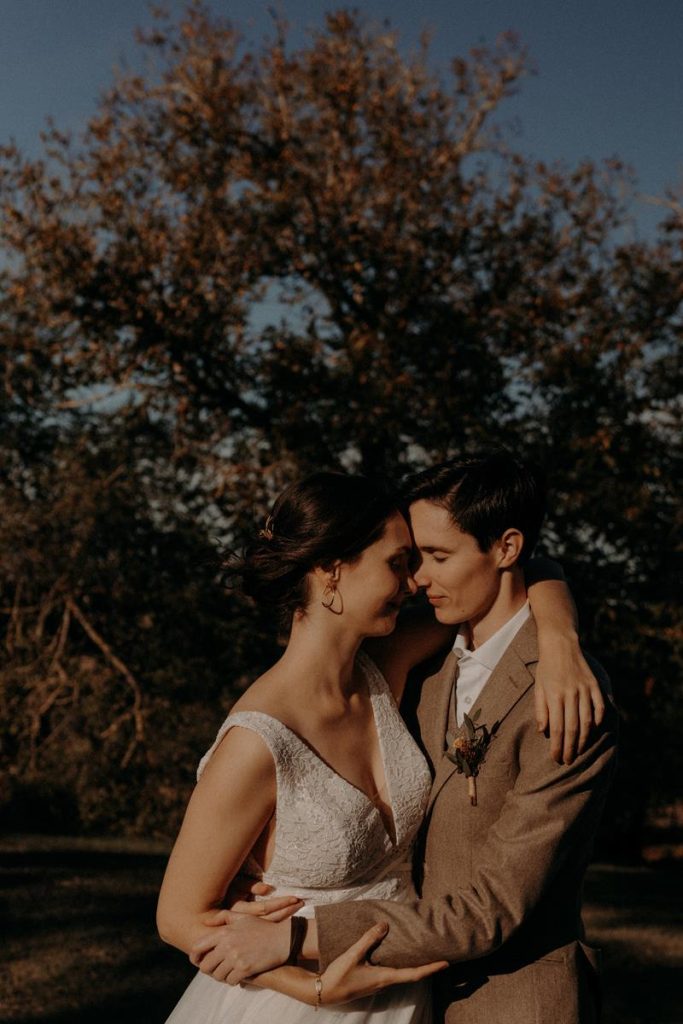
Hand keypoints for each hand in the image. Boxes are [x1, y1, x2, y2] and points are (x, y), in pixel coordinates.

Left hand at [189, 913, 291, 983]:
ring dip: (222, 976)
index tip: (199, 961)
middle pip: (205, 966)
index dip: (194, 957)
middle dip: (209, 970)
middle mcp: (227, 945)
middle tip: (216, 969)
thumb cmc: (261, 927)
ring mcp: (236, 958)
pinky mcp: (245, 969)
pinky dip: (232, 981)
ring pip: (217, 976)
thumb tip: (205, 922)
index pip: (197, 947)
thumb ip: (222, 917)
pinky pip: (230, 981)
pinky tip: (238, 975)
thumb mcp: (242, 917)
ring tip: (228, 972)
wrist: (282, 938)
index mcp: (224, 932)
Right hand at [319, 922, 447, 1004]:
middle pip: (411, 975)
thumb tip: (385, 924)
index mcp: (384, 977)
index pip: (414, 974)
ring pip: (402, 974)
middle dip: (427, 967)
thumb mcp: (353, 955)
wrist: (325, 993)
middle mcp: (385, 982)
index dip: (430, 968)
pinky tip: (398, 956)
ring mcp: (378, 983)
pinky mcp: (372, 981)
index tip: (445, 963)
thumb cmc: (339, 976)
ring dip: (415, 967)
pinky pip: (392, 973)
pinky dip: (401, 965)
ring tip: (423, 954)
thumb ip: (368, 939)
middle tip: (440, 956)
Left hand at [535, 635, 605, 764]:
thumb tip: (543, 731)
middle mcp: (570, 694)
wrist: (561, 644)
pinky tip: (593, 730)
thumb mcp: (538, 687)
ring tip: (579, 751)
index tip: (556, 758)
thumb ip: (541, 709)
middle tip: (568, 761)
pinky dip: (598, 720)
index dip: (557, 746)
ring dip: (584, 739)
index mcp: (554, 695)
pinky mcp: (594, 684)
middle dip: (570, 748)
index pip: (556, 728)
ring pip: (587, 720)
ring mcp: (584, 689)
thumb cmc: (546, 668)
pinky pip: (599, 706)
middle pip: (572, 728)